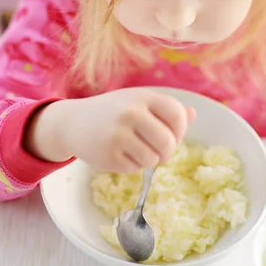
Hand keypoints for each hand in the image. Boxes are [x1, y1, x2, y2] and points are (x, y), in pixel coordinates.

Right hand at [25, 88, 195, 172]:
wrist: (72, 122)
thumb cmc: (113, 112)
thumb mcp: (138, 103)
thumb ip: (166, 109)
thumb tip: (193, 114)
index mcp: (144, 97)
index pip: (177, 115)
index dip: (180, 131)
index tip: (173, 136)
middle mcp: (131, 113)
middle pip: (167, 142)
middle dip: (167, 153)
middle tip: (160, 154)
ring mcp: (118, 134)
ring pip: (152, 159)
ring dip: (148, 161)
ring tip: (136, 151)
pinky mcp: (108, 154)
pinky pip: (134, 169)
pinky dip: (131, 166)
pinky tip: (119, 154)